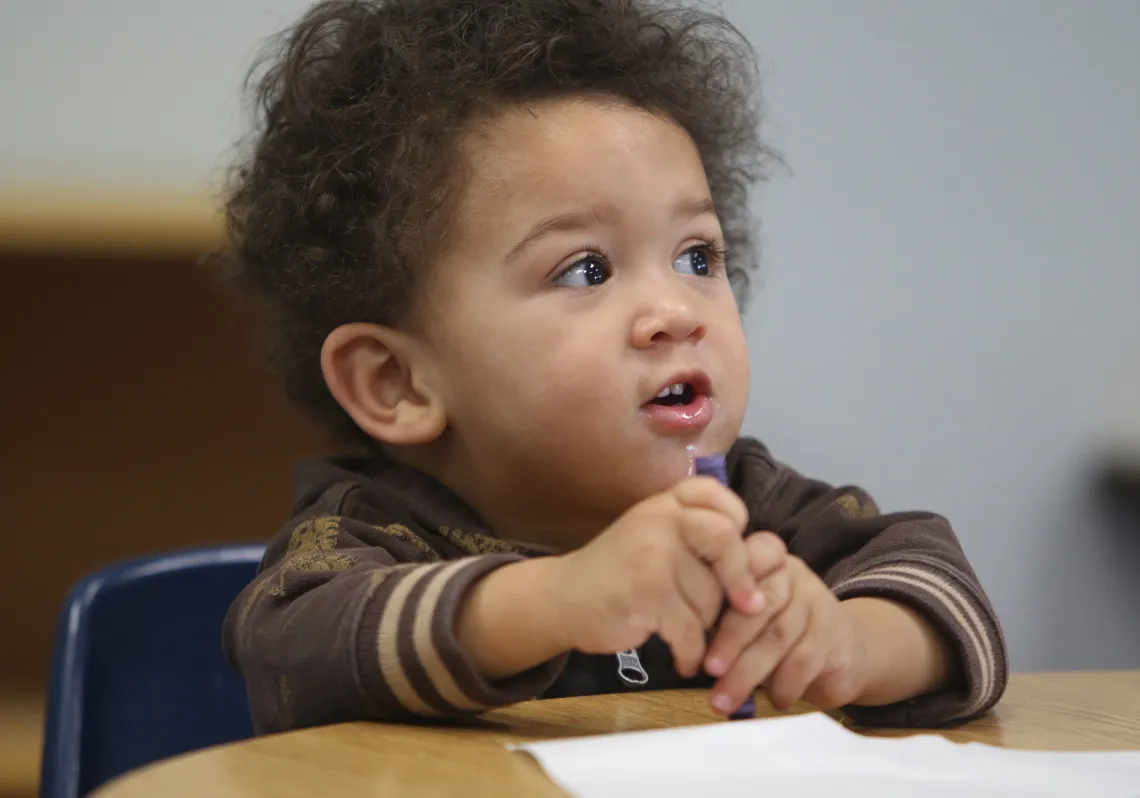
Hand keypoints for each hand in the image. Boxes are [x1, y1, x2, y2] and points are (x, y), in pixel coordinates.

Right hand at [551, 476, 765, 676]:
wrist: (562, 600)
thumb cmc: (619, 573)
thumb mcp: (654, 537)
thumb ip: (696, 536)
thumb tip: (764, 560)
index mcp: (664, 504)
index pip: (716, 495)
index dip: (737, 521)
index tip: (739, 549)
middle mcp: (658, 520)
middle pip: (725, 539)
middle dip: (741, 578)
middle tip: (748, 605)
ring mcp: (650, 554)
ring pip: (711, 595)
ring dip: (707, 625)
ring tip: (689, 634)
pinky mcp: (644, 593)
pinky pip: (691, 628)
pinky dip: (692, 652)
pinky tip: (684, 658)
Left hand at [702, 535, 868, 714]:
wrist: (844, 649)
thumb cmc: (777, 633)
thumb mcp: (746, 618)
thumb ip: (719, 619)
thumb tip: (683, 646)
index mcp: (761, 561)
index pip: (744, 558)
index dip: (724, 580)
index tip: (700, 610)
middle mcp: (790, 575)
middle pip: (759, 603)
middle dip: (730, 641)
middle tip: (708, 670)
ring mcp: (814, 601)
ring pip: (777, 635)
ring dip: (748, 672)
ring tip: (724, 700)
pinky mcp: (833, 633)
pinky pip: (804, 659)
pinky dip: (783, 685)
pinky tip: (771, 701)